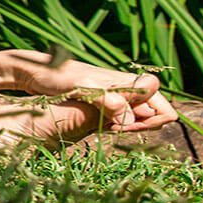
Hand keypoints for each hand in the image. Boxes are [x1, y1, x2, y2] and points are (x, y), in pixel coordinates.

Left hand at [3, 50, 176, 132]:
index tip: (126, 126)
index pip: (163, 105)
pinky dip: (119, 127)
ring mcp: (118, 96)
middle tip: (113, 129)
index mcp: (129, 82)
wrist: (39, 72)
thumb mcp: (84, 89)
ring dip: (130, 128)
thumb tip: (131, 119)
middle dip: (142, 126)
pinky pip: (124, 119)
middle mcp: (128, 88)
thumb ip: (109, 102)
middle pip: (155, 114)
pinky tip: (101, 128)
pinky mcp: (106, 103)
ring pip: (140, 118)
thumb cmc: (59, 77)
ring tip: (106, 128)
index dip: (152, 120)